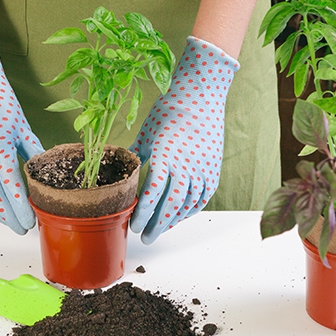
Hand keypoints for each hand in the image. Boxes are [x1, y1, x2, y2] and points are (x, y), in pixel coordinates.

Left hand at [129, 36, 238, 243]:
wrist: (200, 99)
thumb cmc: (168, 113)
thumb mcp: (145, 134)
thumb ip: (135, 157)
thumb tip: (122, 174)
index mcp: (165, 156)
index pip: (152, 194)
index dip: (142, 214)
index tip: (133, 225)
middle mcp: (186, 166)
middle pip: (171, 205)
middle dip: (156, 225)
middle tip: (145, 237)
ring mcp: (202, 169)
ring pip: (187, 205)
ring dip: (172, 221)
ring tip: (159, 229)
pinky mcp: (213, 170)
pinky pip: (201, 198)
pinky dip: (189, 210)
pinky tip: (178, 216)